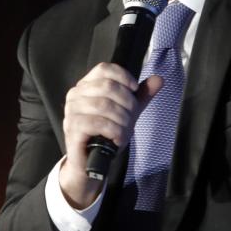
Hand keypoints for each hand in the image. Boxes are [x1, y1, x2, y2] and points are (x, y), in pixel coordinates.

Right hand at [58, 62, 162, 207]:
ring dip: (122, 120)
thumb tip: (158, 80)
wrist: (91, 161)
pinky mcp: (73, 126)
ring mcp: (72, 110)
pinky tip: (117, 138)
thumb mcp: (127, 112)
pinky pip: (98, 122)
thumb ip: (141, 96)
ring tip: (124, 130)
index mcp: (86, 85)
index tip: (135, 90)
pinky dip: (114, 130)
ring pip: (104, 105)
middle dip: (127, 103)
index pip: (104, 69)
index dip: (124, 77)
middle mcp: (76, 94)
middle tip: (130, 118)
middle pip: (108, 86)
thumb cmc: (105, 134)